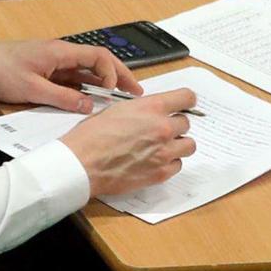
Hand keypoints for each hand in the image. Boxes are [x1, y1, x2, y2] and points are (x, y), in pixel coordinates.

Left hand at [0, 37, 137, 111]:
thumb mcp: (31, 89)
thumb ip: (62, 98)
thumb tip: (91, 106)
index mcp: (60, 52)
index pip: (99, 57)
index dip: (114, 73)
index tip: (118, 93)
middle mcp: (59, 55)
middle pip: (96, 63)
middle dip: (117, 77)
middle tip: (136, 93)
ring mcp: (51, 64)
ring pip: (84, 74)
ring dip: (100, 86)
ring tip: (117, 102)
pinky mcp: (42, 73)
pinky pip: (69, 81)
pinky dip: (82, 91)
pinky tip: (89, 104)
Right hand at [60, 87, 198, 196]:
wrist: (82, 164)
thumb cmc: (90, 137)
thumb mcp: (114, 110)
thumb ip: (140, 110)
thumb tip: (151, 113)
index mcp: (150, 108)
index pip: (187, 98)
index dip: (185, 101)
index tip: (183, 104)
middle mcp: (162, 128)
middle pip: (186, 123)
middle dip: (173, 125)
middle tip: (158, 130)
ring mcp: (164, 152)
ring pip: (188, 145)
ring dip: (177, 144)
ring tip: (160, 146)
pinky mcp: (161, 172)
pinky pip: (178, 164)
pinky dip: (169, 162)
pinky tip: (154, 161)